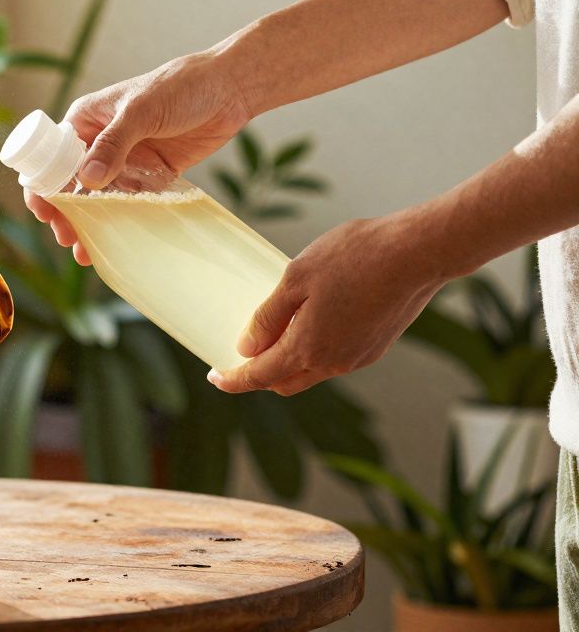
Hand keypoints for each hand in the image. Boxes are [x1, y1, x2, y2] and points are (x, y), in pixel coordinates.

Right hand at [26, 50, 252, 264]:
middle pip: (72, 183)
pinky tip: (116, 241)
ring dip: (91, 223)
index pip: (52, 155)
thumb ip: (114, 144)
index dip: (43, 185)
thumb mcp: (141, 111)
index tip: (44, 211)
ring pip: (100, 198)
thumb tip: (87, 179)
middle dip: (67, 212)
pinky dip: (122, 221)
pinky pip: (131, 202)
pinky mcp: (151, 174)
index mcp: (87, 119)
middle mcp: (101, 141)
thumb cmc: (179, 86)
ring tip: (86, 250)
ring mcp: (126, 159)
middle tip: (66, 237)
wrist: (228, 89)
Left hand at [208, 214, 449, 395]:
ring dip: (288, 361)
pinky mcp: (376, 346)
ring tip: (273, 332)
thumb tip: (247, 348)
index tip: (214, 377)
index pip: (260, 376)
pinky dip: (313, 350)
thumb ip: (267, 317)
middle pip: (285, 381)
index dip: (233, 379)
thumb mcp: (296, 279)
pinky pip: (333, 357)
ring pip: (311, 371)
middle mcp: (334, 363)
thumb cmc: (355, 257)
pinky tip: (308, 322)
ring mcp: (358, 357)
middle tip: (240, 356)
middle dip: (259, 375)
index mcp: (308, 349)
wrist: (418, 252)